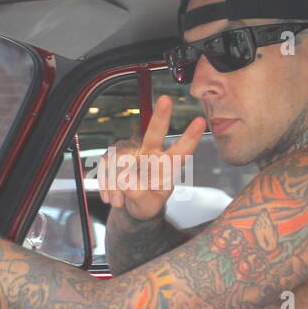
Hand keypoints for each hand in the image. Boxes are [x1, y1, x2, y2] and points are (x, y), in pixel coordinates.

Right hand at [94, 95, 205, 221]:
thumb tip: (127, 182)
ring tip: (119, 202)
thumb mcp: (147, 208)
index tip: (201, 121)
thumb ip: (140, 197)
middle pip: (155, 133)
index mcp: (166, 166)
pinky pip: (107, 164)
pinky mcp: (114, 153)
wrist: (129, 205)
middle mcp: (150, 152)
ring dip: (116, 183)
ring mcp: (131, 150)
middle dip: (161, 116)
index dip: (190, 136)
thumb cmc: (146, 203)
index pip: (180, 151)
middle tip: (166, 100)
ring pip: (121, 158)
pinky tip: (111, 197)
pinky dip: (107, 184)